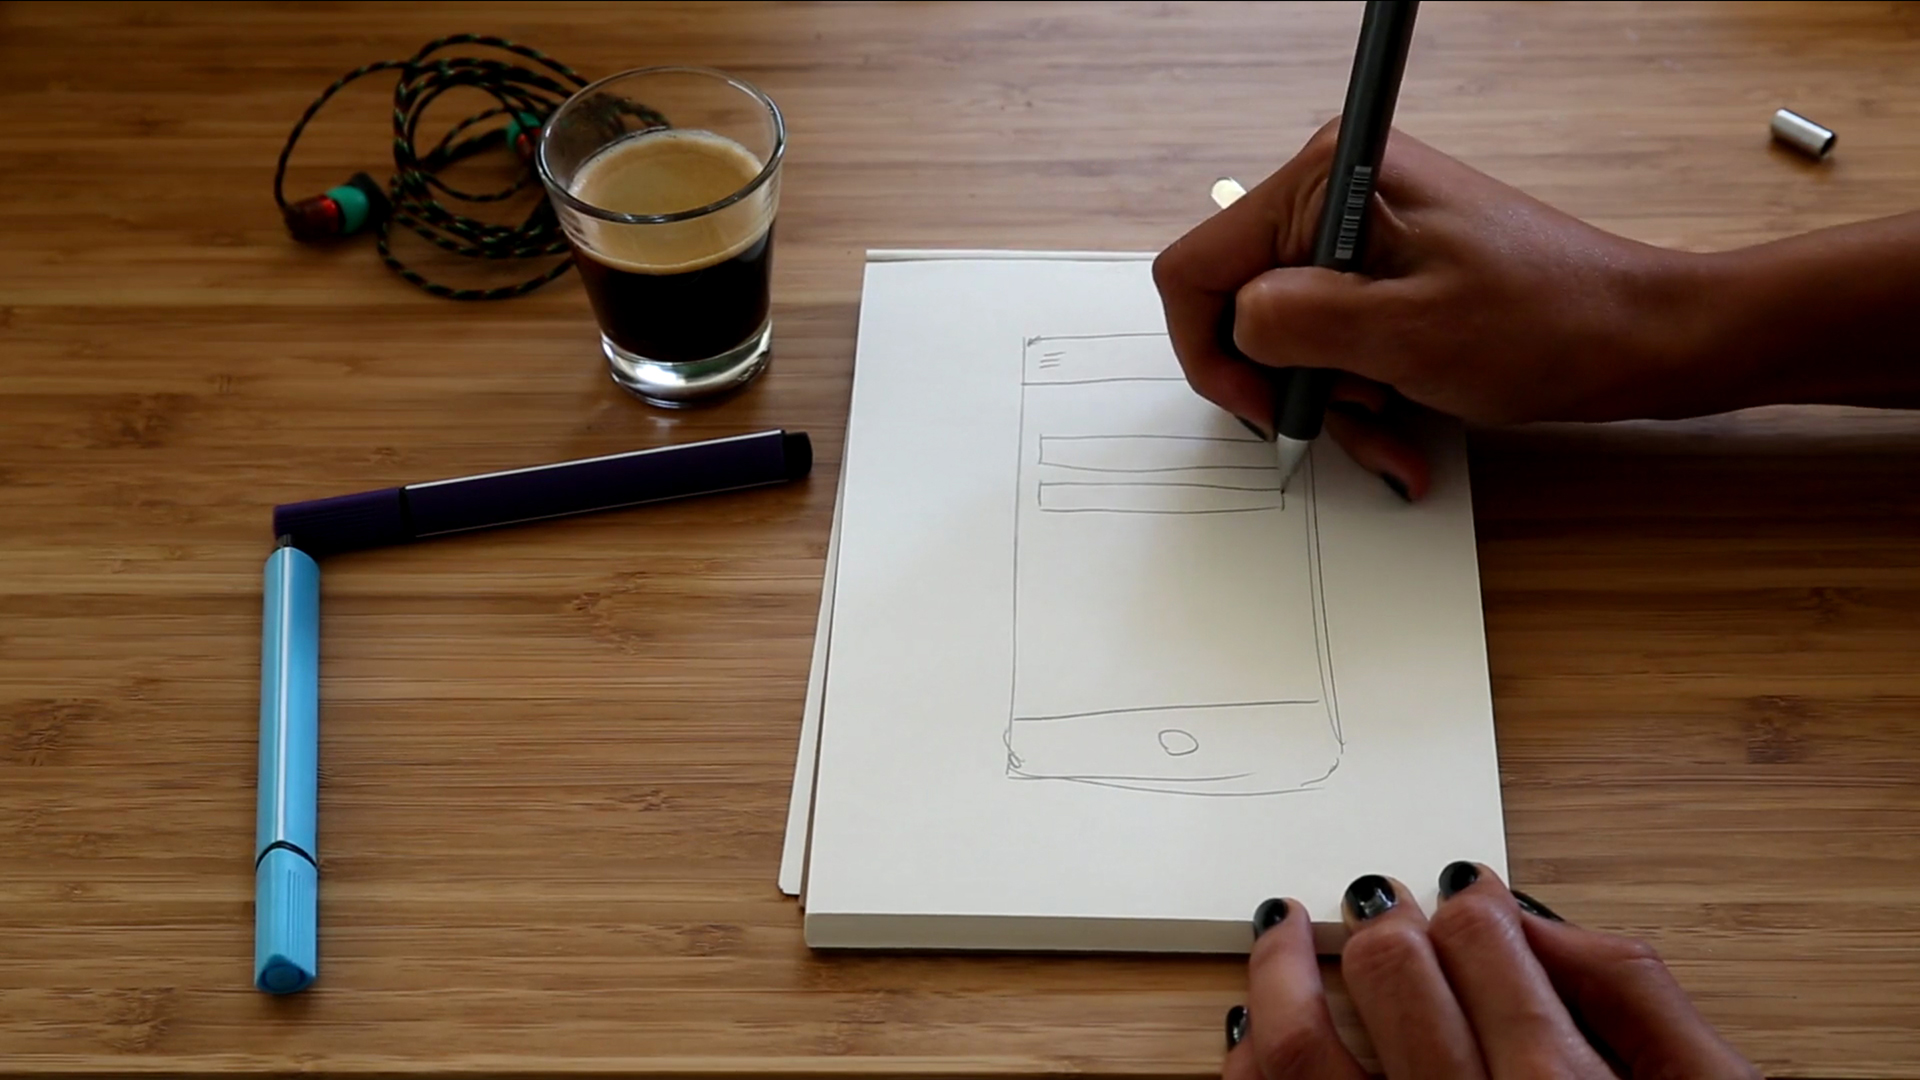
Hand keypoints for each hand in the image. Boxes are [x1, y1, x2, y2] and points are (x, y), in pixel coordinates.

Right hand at [1153, 121, 1708, 500]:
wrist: (1637, 336)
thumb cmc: (1546, 325)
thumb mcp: (1407, 334)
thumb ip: (1297, 322)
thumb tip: (1235, 325)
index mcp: (1327, 180)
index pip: (1199, 267)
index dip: (1213, 350)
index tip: (1265, 408)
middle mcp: (1332, 193)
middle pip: (1244, 309)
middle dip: (1291, 386)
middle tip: (1354, 418)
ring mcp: (1357, 232)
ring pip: (1288, 340)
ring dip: (1333, 403)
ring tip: (1397, 429)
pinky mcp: (1382, 268)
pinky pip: (1333, 341)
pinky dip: (1360, 393)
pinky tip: (1407, 420)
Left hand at [1221, 865, 1756, 1079]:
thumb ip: (1637, 1001)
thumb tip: (1543, 926)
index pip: (1483, 945)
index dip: (1467, 906)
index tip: (1461, 896)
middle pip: (1391, 975)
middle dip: (1382, 925)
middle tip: (1378, 905)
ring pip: (1298, 1044)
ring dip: (1282, 972)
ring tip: (1283, 931)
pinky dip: (1249, 1063)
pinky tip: (1255, 1032)